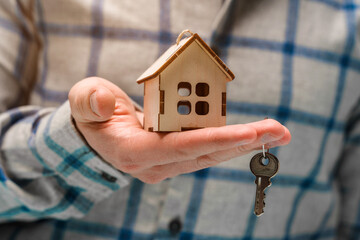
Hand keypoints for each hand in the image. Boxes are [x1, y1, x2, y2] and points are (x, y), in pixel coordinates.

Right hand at [68, 77, 290, 183]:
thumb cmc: (93, 117)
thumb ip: (91, 101)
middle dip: (243, 142)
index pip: (180, 148)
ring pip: (212, 154)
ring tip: (277, 131)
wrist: (97, 136)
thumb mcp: (85, 103)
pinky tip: (256, 133)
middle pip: (205, 154)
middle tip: (280, 131)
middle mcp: (157, 164)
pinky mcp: (177, 156)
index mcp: (135, 151)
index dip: (214, 141)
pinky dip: (232, 141)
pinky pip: (208, 149)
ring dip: (245, 142)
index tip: (249, 134)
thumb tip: (106, 101)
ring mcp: (169, 163)